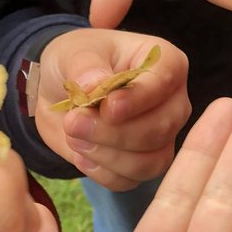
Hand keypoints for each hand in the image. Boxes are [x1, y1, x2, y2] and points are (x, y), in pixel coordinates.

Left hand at [35, 28, 190, 190]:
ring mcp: (163, 137)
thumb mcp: (73, 51)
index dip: (138, 99)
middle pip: (160, 128)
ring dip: (107, 155)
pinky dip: (101, 172)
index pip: (166, 82)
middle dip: (114, 132)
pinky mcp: (144, 163)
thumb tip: (95, 86)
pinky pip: (131, 180)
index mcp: (166, 63)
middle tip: (74, 122)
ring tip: (74, 138)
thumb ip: (85, 67)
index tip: (108, 107)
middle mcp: (173, 102)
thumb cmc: (75, 63)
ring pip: (150, 162)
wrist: (58, 93)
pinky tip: (81, 155)